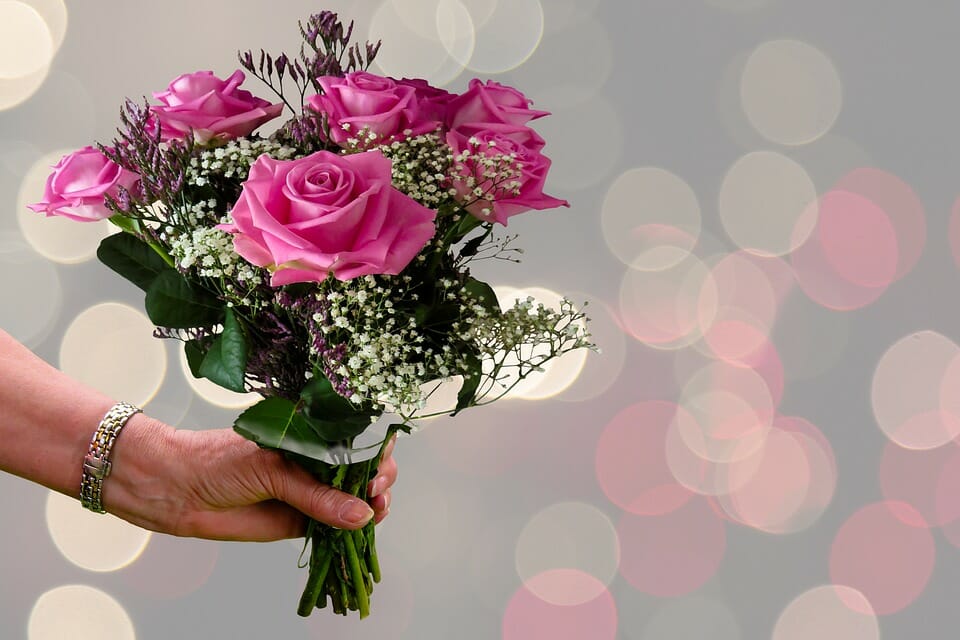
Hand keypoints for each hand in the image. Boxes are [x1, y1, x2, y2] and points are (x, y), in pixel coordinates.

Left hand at [104, 415, 397, 541]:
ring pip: (355, 498)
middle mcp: (315, 460)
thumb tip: (361, 513)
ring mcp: (311, 490)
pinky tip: (364, 526)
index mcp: (310, 433)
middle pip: (364, 468)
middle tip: (375, 489)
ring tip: (376, 508)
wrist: (177, 490)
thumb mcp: (272, 468)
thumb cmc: (217, 461)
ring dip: (373, 504)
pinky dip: (354, 528)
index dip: (376, 449)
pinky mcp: (302, 520)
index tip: (379, 465)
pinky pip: (336, 525)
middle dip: (380, 477)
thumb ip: (316, 493)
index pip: (356, 437)